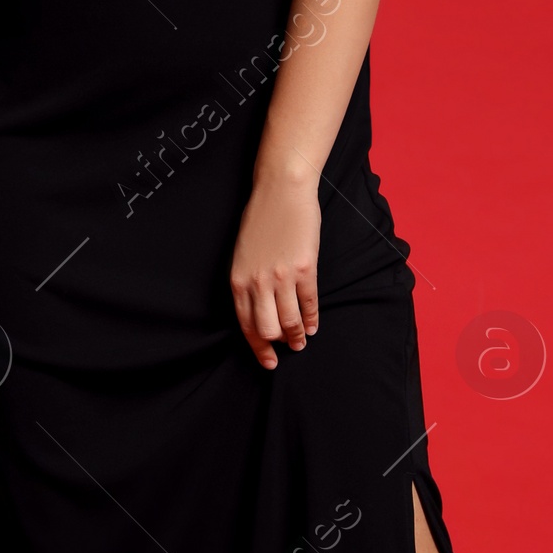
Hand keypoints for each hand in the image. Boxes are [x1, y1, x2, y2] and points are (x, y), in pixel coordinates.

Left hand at [230, 174, 319, 369]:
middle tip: (288, 350)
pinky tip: (313, 325)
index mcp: (238, 280)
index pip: (246, 325)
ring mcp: (281, 277)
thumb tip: (258, 309)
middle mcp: (257, 282)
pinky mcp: (305, 269)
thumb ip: (247, 282)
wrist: (281, 191)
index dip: (258, 347)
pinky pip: (309, 304)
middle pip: (267, 330)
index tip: (267, 360)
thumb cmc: (261, 219)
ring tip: (302, 341)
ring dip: (298, 336)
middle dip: (278, 346)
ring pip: (289, 322)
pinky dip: (312, 319)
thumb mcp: (243, 254)